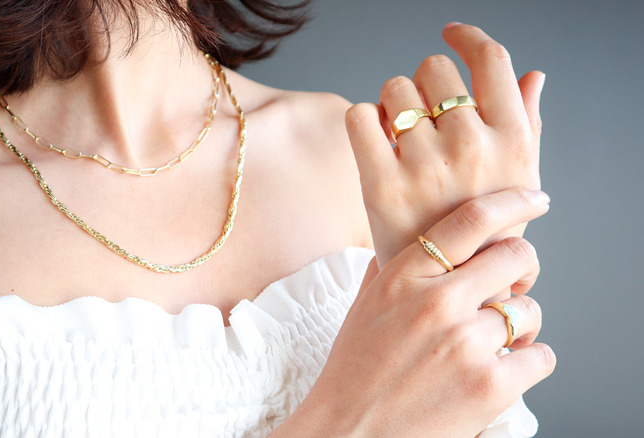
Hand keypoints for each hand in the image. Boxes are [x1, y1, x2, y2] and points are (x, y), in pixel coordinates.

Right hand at [272, 188, 554, 436]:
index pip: (470, 220)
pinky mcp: (490, 386)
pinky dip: (527, 362)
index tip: (534, 201)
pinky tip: (503, 370)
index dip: (512, 202)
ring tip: (497, 341)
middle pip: (516, 256)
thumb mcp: (364, 306)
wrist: (348, 432)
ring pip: (530, 310)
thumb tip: (414, 237)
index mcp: (402, 277)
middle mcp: (436, 302)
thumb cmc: (354, 371)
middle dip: (524, 267)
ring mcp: (465, 344)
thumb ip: (392, 267)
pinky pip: (540, 356)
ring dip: (520, 324)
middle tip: (516, 283)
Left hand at [345, 23, 544, 264]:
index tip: (452, 33)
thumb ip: (526, 123)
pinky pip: (359, 116)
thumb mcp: (519, 179)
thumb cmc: (484, 229)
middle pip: (434, 68)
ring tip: (402, 137)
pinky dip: (363, 121)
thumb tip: (531, 76)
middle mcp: (471, 147)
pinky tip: (376, 141)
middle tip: (425, 116)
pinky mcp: (382, 185)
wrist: (446, 285)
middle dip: (426, 84)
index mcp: (511, 140)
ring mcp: (425, 165)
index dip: (468, 36)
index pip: (492, 59)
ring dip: (394, 104)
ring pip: (394, 88)